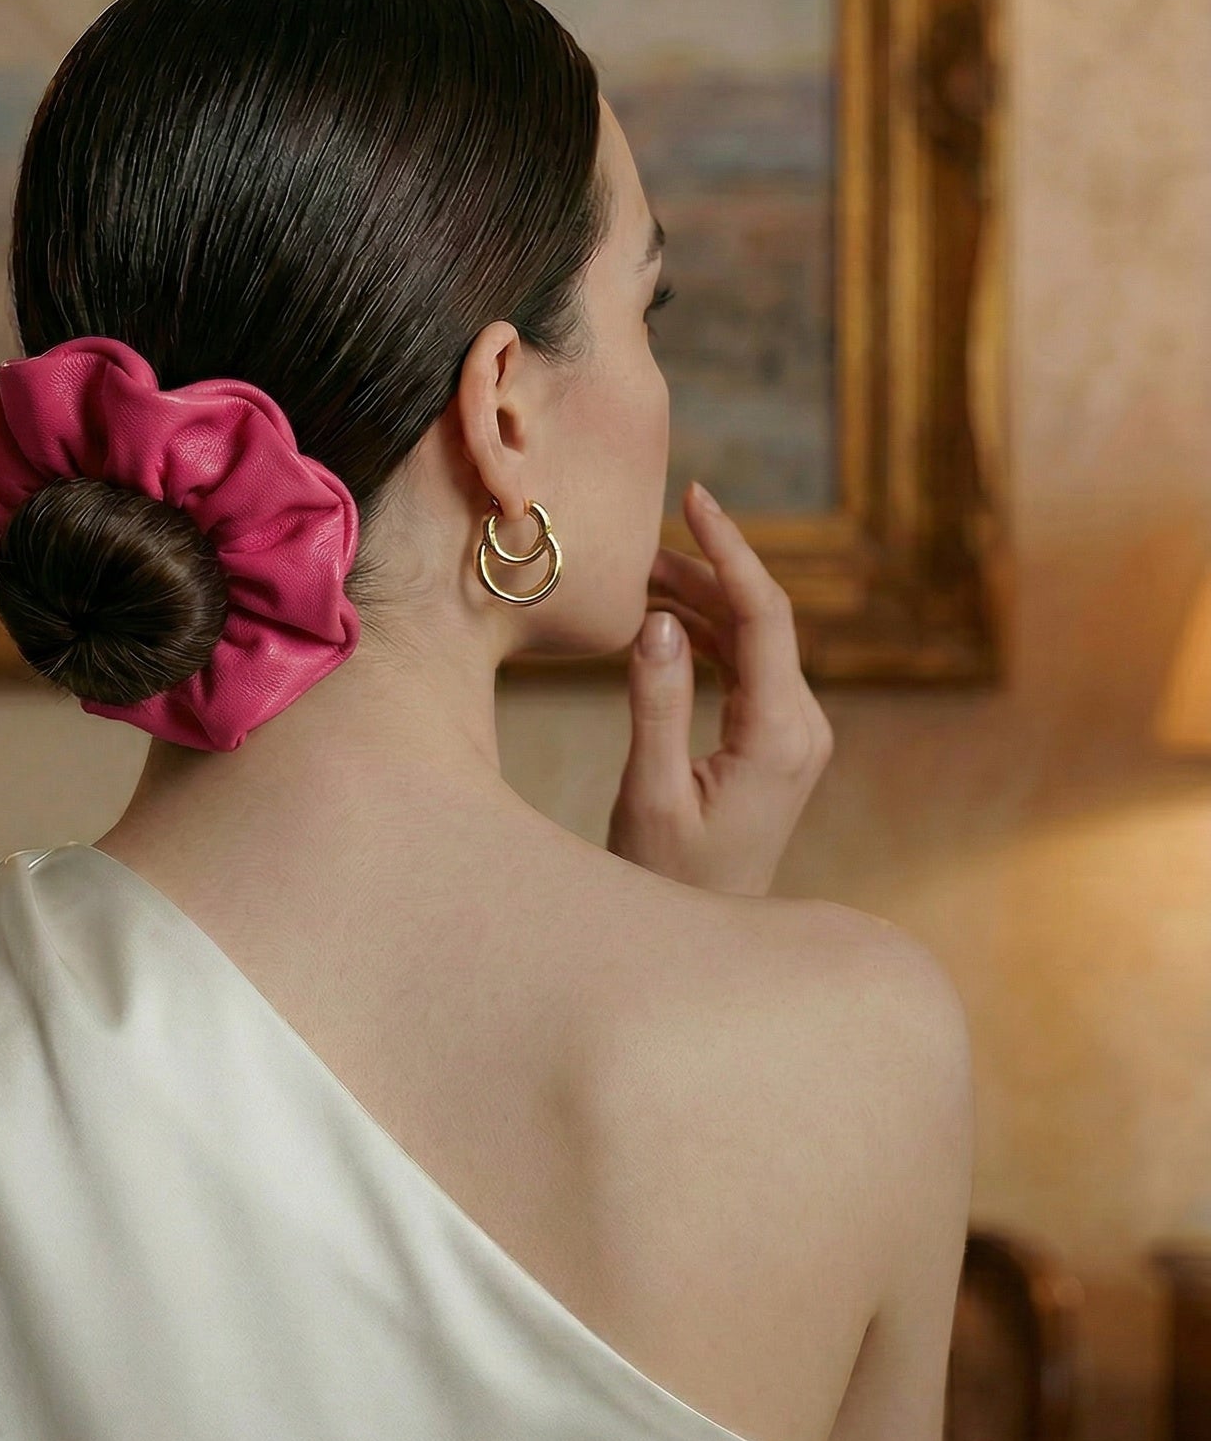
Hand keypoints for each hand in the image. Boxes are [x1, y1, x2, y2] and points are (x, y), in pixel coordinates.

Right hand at [607, 482, 832, 897]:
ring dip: (700, 603)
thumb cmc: (671, 878)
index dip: (730, 549)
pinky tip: (660, 623)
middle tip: (636, 546)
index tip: (695, 497)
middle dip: (703, 571)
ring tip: (637, 577)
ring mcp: (796, 735)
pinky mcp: (778, 741)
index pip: (765, 616)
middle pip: (761, 619)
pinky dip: (706, 636)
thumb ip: (657, 703)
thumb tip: (660, 620)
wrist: (708, 942)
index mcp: (780, 735)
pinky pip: (747, 667)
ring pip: (753, 639)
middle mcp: (803, 727)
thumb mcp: (651, 792)